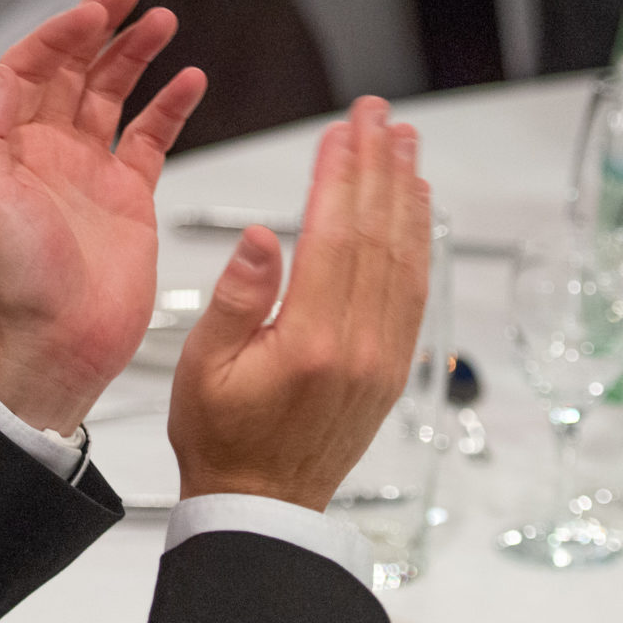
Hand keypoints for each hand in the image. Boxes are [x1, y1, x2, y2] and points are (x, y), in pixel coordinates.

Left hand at [0, 0, 205, 433]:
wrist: (57, 348)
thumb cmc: (16, 287)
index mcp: (7, 147)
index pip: (30, 67)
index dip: (61, 33)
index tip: (94, 11)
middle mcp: (46, 152)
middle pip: (73, 68)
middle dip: (101, 24)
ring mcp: (88, 172)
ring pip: (113, 93)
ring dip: (135, 54)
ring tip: (162, 21)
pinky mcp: (128, 197)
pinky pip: (150, 137)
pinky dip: (170, 106)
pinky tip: (189, 80)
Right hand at [168, 98, 429, 510]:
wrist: (262, 507)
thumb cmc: (222, 439)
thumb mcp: (203, 367)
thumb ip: (238, 297)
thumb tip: (264, 235)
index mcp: (310, 342)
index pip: (335, 235)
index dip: (341, 174)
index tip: (344, 128)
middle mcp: (359, 347)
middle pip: (378, 235)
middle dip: (379, 166)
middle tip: (379, 115)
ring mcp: (384, 358)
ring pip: (406, 258)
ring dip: (407, 194)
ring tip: (405, 143)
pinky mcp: (393, 367)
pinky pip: (415, 291)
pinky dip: (419, 241)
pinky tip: (417, 207)